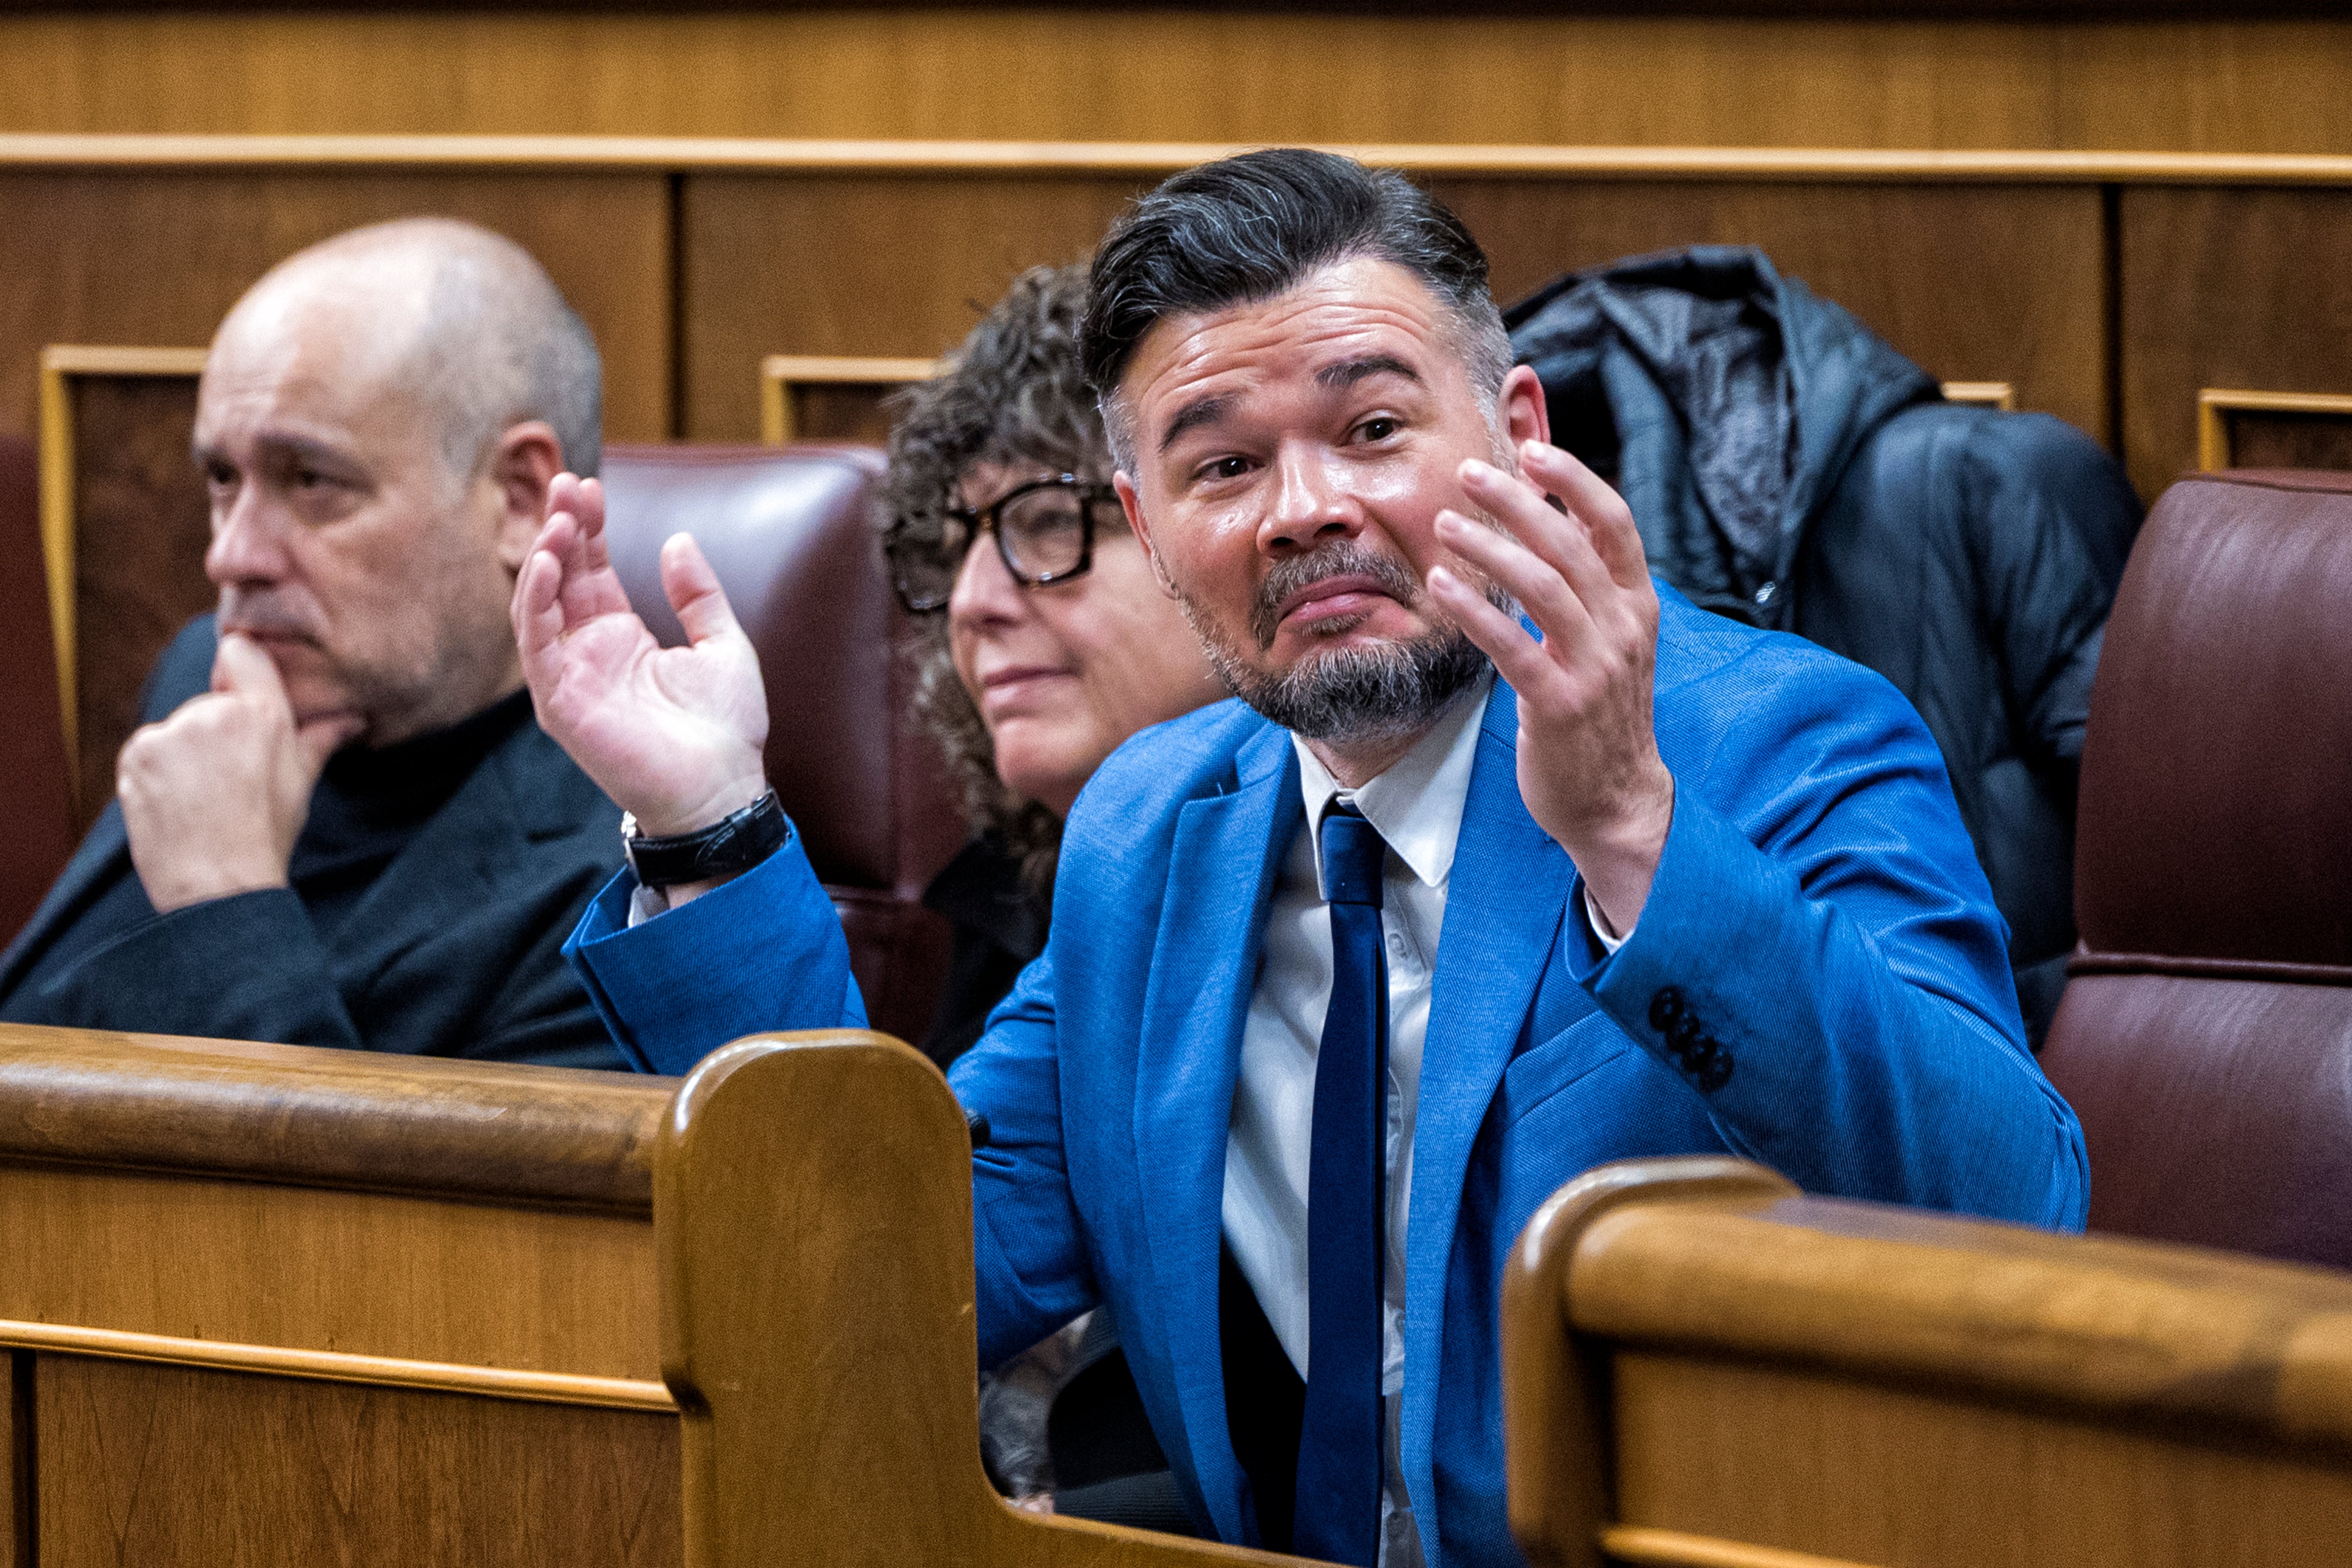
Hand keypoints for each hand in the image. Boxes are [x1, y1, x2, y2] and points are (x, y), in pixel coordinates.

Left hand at [118, 632, 363, 914]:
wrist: (218, 884)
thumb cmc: (266, 835)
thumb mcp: (301, 783)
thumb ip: (320, 739)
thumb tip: (352, 719)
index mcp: (264, 714)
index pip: (241, 651)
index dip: (239, 671)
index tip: (239, 701)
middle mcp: (215, 713)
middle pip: (210, 702)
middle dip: (216, 732)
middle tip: (229, 779)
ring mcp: (172, 732)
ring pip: (178, 728)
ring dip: (184, 754)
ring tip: (201, 798)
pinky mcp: (138, 752)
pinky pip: (148, 750)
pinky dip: (156, 772)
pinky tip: (175, 803)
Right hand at [512, 472, 770, 839]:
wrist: (724, 789)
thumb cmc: (726, 729)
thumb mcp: (723, 644)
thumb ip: (698, 594)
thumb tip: (679, 540)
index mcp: (622, 638)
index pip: (591, 571)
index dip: (587, 528)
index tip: (588, 487)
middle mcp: (589, 654)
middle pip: (561, 579)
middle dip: (560, 529)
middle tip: (565, 482)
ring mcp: (571, 678)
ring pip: (539, 608)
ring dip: (543, 560)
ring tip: (558, 518)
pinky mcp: (561, 704)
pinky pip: (537, 647)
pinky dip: (535, 605)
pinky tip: (548, 566)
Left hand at [1426, 440, 1675, 937]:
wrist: (1616, 800)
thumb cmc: (1601, 714)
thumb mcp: (1611, 639)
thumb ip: (1590, 583)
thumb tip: (1559, 517)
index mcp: (1638, 605)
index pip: (1614, 523)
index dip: (1574, 480)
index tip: (1531, 448)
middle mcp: (1623, 628)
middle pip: (1570, 544)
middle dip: (1518, 501)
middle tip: (1467, 472)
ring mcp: (1595, 667)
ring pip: (1542, 586)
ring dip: (1489, 547)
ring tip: (1444, 523)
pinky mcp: (1559, 704)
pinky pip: (1512, 645)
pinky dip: (1475, 609)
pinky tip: (1440, 585)